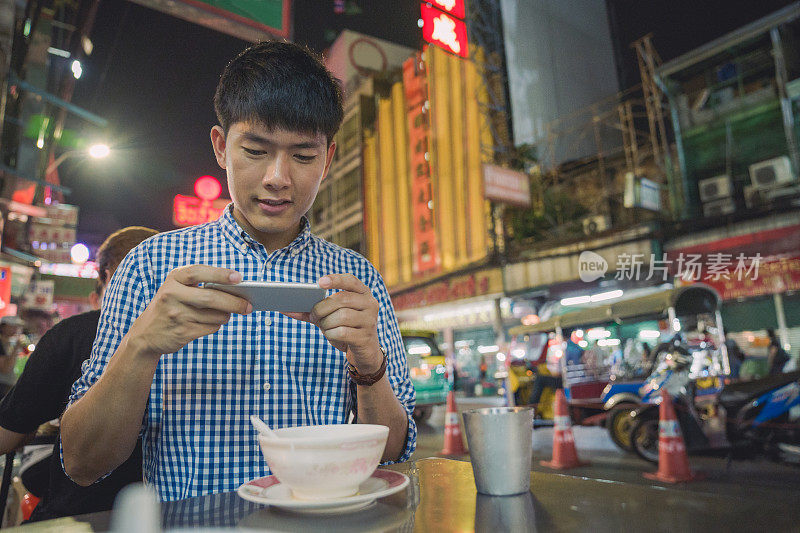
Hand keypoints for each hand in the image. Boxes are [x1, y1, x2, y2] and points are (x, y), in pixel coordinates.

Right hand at [127, 265, 251, 357]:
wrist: (145, 334)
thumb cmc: (171, 305)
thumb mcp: (177, 289)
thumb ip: (200, 286)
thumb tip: (236, 290)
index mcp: (174, 278)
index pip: (199, 272)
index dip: (220, 274)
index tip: (239, 278)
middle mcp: (172, 294)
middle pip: (212, 297)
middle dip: (235, 302)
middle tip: (249, 305)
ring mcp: (176, 314)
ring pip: (215, 315)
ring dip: (226, 315)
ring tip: (228, 313)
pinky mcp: (182, 332)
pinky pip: (211, 328)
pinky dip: (216, 325)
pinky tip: (213, 322)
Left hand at [284, 274, 381, 372]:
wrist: (365, 352)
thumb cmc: (345, 329)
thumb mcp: (331, 317)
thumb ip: (312, 311)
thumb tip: (285, 310)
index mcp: (363, 293)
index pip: (351, 280)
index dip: (336, 280)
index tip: (320, 283)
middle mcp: (370, 304)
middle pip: (341, 299)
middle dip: (322, 308)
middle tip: (313, 316)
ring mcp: (370, 320)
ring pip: (341, 316)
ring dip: (326, 323)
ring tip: (324, 327)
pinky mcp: (366, 337)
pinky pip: (342, 332)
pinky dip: (331, 335)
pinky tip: (332, 336)